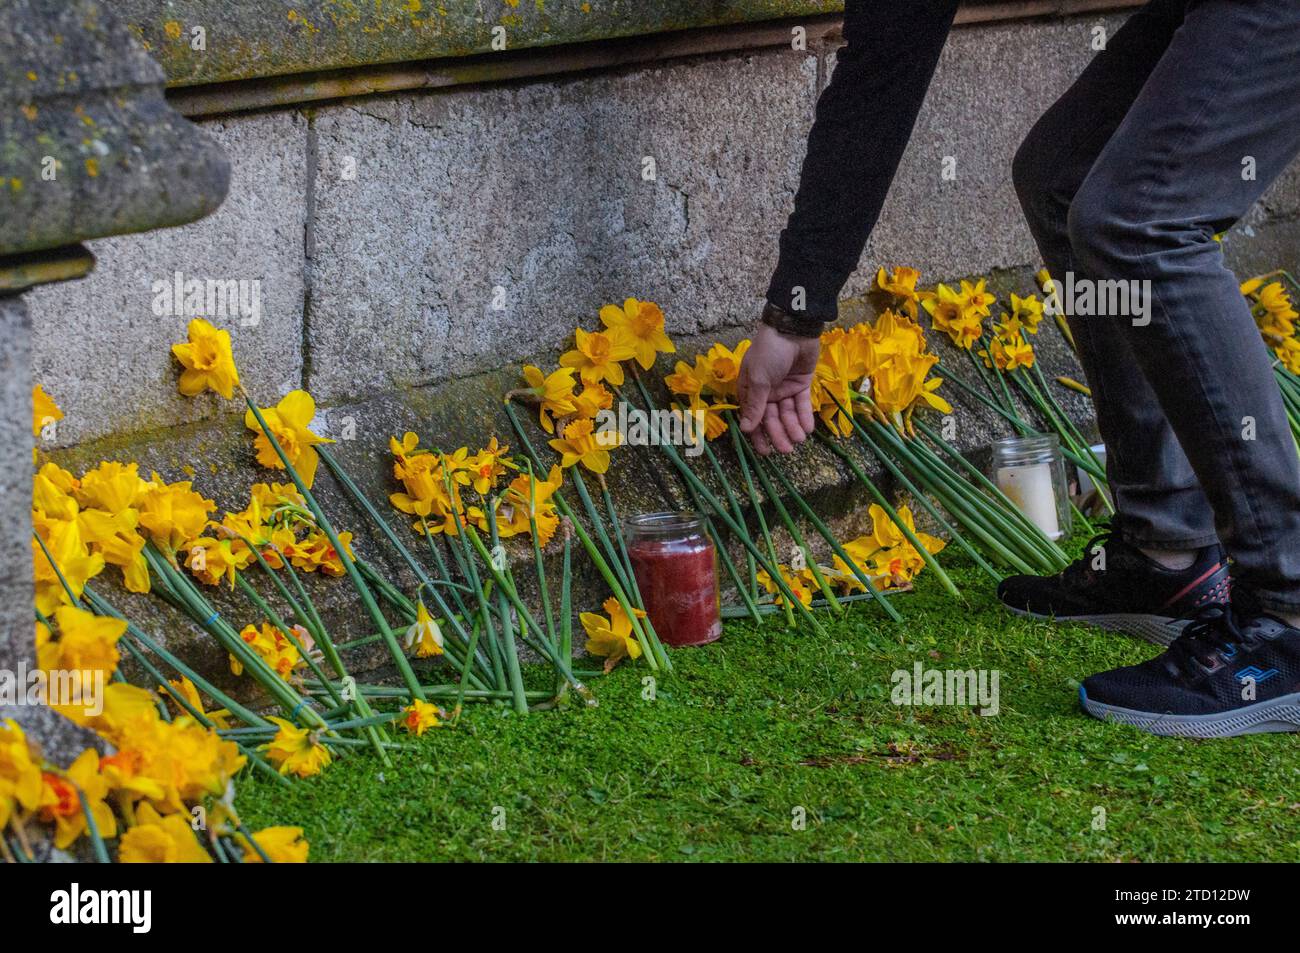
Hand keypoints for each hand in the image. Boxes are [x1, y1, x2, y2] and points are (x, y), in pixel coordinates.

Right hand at [737, 321, 818, 454]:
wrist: (793, 329)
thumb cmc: (769, 352)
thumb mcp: (758, 378)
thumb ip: (755, 405)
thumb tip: (745, 429)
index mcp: (751, 390)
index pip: (753, 418)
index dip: (758, 435)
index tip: (765, 451)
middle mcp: (767, 392)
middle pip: (772, 419)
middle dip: (779, 434)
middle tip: (786, 449)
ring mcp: (784, 388)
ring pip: (788, 413)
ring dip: (792, 427)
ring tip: (799, 439)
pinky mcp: (801, 384)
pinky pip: (801, 404)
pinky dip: (804, 416)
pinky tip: (808, 428)